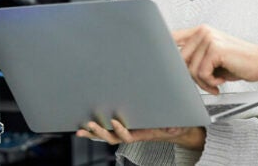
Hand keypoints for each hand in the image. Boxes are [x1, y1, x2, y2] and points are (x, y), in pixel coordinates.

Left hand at [75, 119, 203, 148]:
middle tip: (90, 124)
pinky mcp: (119, 124)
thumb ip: (174, 128)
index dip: (120, 131)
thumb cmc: (172, 126)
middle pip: (111, 137)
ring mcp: (123, 130)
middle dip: (100, 132)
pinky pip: (105, 127)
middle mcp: (129, 134)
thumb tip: (172, 128)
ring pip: (105, 134)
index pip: (127, 136)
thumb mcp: (176, 127)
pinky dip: (94, 128)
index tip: (115, 121)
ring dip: (92, 132)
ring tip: (80, 129)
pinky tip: (82, 124)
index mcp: (140, 135)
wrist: (171, 129)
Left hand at [172, 25, 257, 93]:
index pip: (172, 38)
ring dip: (203, 82)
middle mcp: (203, 31)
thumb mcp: (213, 58)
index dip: (164, 52)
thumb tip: (174, 69)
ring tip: (216, 82)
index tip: (161, 64)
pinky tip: (221, 80)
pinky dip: (210, 82)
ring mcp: (209, 38)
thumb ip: (195, 58)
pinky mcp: (215, 49)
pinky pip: (201, 73)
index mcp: (200, 31)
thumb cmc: (239, 63)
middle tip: (207, 83)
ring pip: (190, 69)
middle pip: (180, 60)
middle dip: (191, 77)